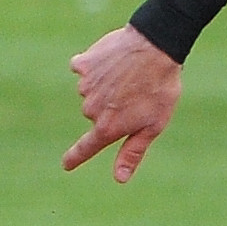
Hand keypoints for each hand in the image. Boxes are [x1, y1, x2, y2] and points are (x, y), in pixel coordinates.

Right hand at [63, 25, 182, 179]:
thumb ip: (133, 152)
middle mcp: (91, 109)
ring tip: (128, 75)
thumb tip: (119, 178)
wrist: (155, 47)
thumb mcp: (153, 126)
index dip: (75, 157)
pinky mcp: (82, 64)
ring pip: (92, 91)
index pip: (87, 148)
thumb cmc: (160, 90)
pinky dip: (96, 66)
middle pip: (95, 114)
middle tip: (135, 93)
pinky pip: (84, 69)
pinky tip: (113, 60)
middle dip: (112, 106)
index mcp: (108, 127)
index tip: (66, 165)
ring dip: (106, 85)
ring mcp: (84, 86)